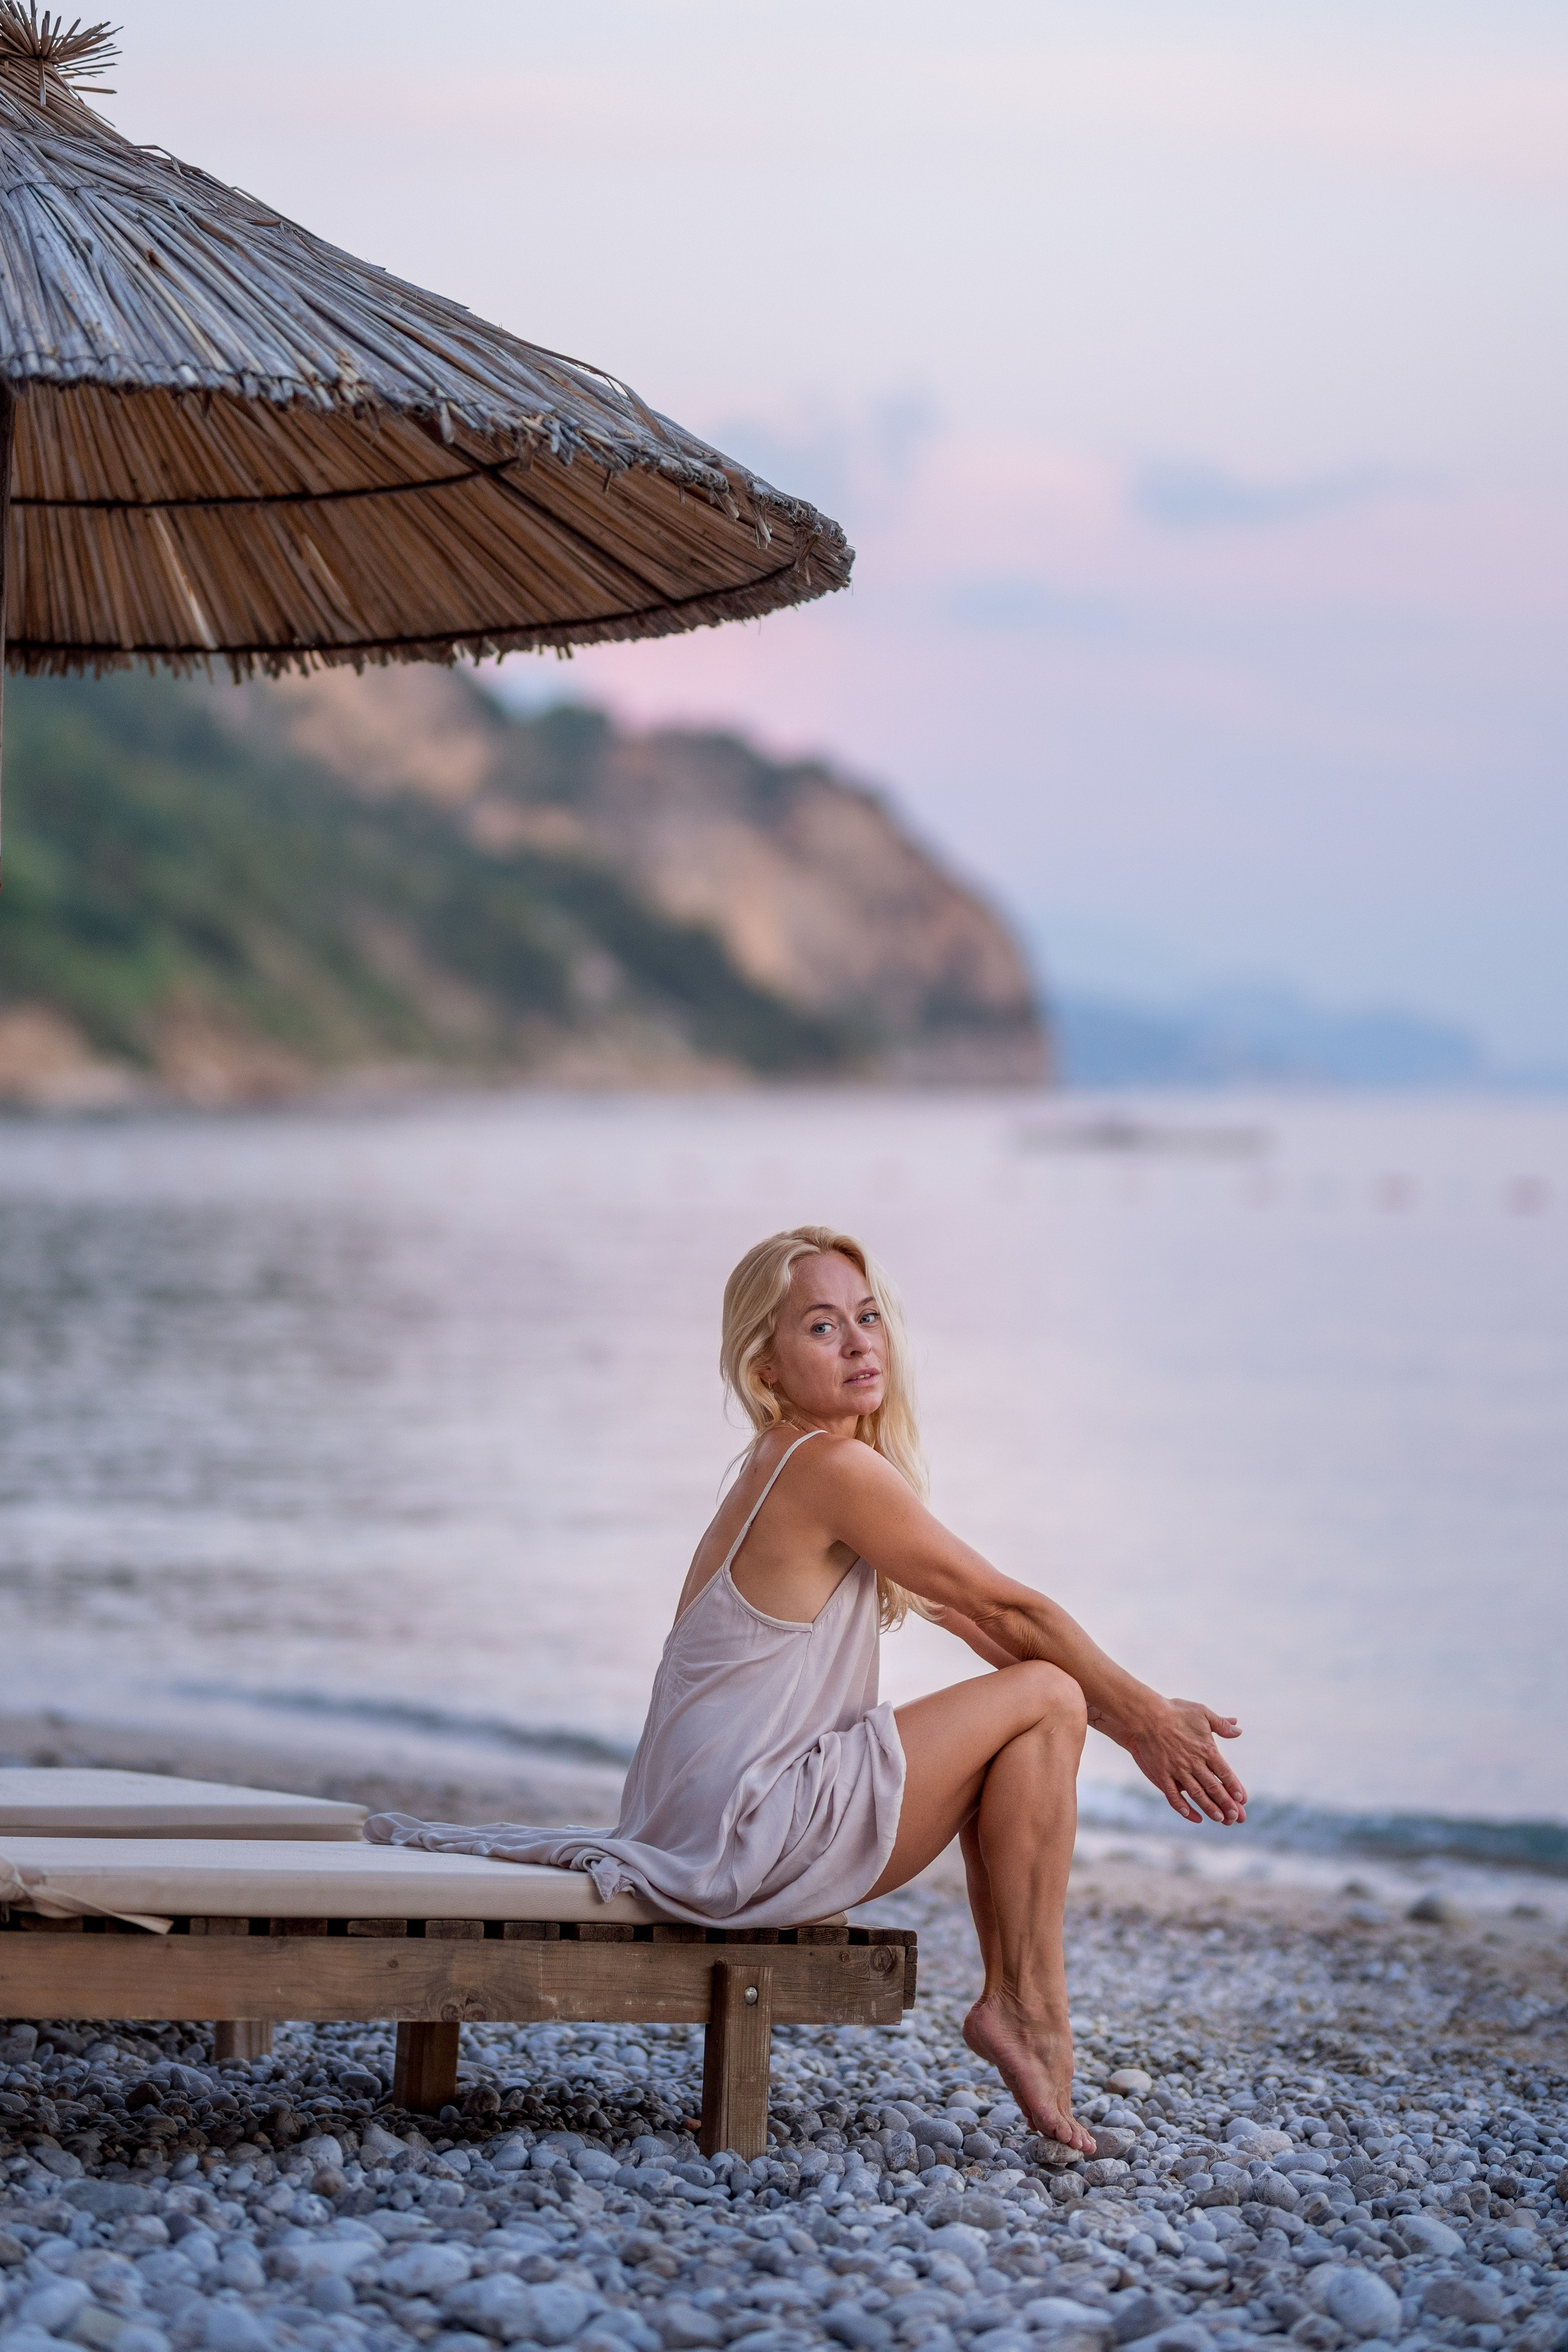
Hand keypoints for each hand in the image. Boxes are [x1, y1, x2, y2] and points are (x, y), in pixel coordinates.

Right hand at [1118, 1697, 1246, 1824]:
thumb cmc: (1175, 1712)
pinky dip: (1183, 1807)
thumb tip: (1239, 1728)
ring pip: (1196, 1794)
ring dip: (1209, 1807)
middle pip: (1213, 1787)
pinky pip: (1173, 1795)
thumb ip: (1221, 1724)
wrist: (1145, 1715)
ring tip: (1219, 1819)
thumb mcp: (1202, 1713)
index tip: (1242, 1798)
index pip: (1225, 1772)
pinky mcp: (1162, 1774)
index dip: (1234, 1786)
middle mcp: (1194, 1762)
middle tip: (1235, 1816)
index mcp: (1206, 1749)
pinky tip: (1192, 1815)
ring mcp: (1177, 1770)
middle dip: (1226, 1803)